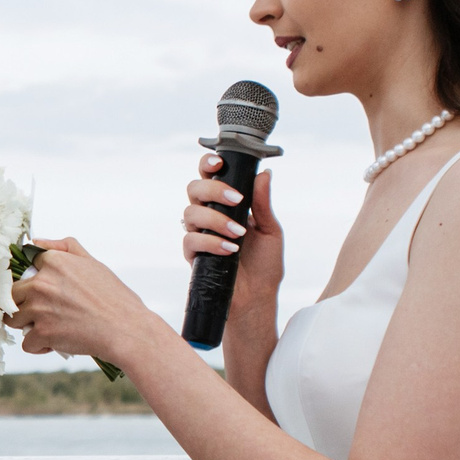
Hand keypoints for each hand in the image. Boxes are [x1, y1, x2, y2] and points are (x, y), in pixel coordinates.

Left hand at [3, 236, 153, 366]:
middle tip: (44, 313)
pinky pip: (27, 343)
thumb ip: (64, 248)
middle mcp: (42, 283)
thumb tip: (36, 242)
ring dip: (26, 326)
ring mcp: (40, 309)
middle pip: (13, 294)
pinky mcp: (42, 333)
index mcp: (54, 262)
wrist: (127, 329)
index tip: (44, 294)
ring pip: (13, 319)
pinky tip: (55, 343)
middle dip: (24, 305)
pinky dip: (39, 347)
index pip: (25, 269)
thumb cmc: (114, 299)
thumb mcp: (93, 263)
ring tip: (48, 328)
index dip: (33, 283)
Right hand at [183, 161, 281, 306]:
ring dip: (216, 219)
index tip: (219, 163)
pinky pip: (190, 239)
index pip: (209, 176)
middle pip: (194, 188)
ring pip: (190, 212)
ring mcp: (199, 234)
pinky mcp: (193, 254)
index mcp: (225, 204)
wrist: (258, 297)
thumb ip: (263, 203)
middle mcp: (209, 215)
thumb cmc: (265, 264)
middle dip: (213, 189)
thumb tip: (264, 174)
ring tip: (239, 234)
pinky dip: (211, 242)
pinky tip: (230, 249)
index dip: (208, 164)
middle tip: (236, 200)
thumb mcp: (270, 230)